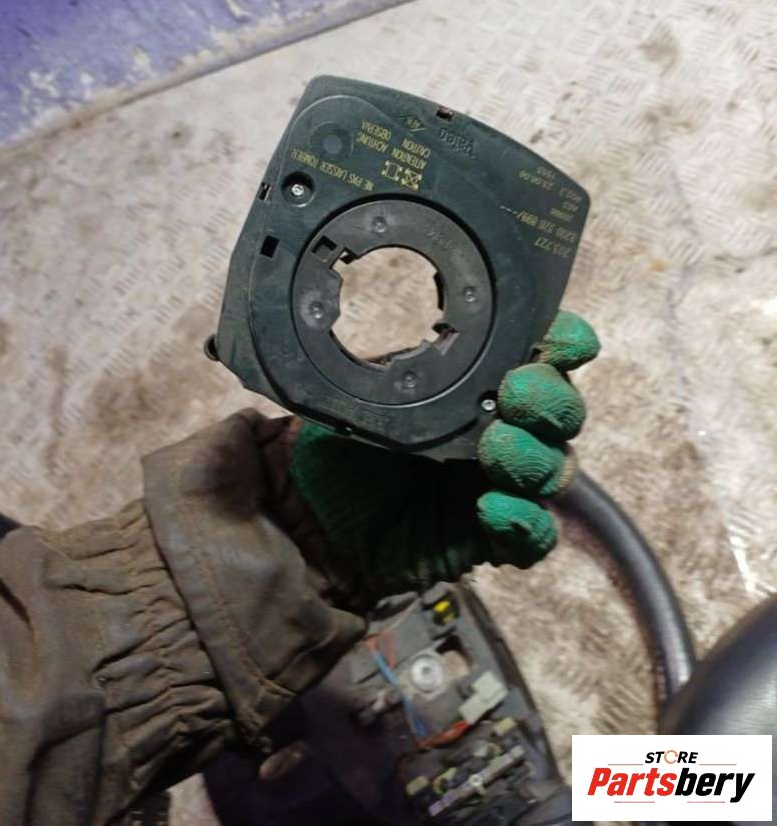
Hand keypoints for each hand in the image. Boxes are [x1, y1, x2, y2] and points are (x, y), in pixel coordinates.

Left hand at [290, 311, 598, 601]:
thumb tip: (406, 338)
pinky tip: (492, 508)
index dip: (563, 344)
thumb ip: (388, 369)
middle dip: (548, 399)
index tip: (556, 341)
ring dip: (535, 456)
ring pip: (557, 470)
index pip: (545, 356)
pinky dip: (523, 521)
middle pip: (562, 412)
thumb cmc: (341, 448)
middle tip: (515, 394)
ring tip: (497, 449)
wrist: (313, 520)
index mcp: (482, 383)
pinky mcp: (496, 539)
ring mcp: (506, 485)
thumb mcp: (357, 398)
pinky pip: (534, 536)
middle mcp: (506, 429)